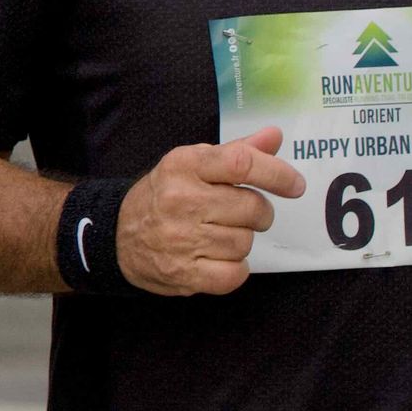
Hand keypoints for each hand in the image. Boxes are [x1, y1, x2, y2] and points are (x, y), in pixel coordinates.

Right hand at [116, 129, 303, 297]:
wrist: (116, 236)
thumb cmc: (164, 196)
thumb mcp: (192, 164)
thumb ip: (237, 152)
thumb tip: (275, 136)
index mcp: (185, 165)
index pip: (242, 164)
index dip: (277, 174)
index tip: (295, 185)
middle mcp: (181, 200)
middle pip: (252, 208)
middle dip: (259, 213)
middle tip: (245, 214)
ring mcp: (181, 239)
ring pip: (245, 242)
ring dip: (242, 240)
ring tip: (220, 235)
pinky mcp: (183, 273)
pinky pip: (234, 274)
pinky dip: (235, 269)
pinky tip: (218, 258)